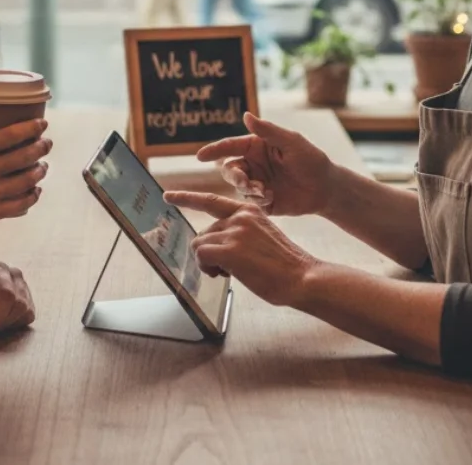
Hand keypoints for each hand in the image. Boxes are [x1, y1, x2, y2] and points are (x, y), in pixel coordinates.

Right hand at [0, 120, 51, 237]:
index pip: (9, 135)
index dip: (30, 128)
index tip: (42, 125)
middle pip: (24, 156)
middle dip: (41, 147)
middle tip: (47, 144)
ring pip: (27, 180)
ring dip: (40, 171)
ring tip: (43, 166)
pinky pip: (21, 205)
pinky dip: (32, 197)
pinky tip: (35, 191)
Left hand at [0, 261, 35, 337]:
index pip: (6, 294)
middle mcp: (14, 275)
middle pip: (19, 304)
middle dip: (1, 323)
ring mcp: (23, 285)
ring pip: (26, 311)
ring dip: (8, 325)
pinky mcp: (27, 297)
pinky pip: (28, 315)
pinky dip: (15, 324)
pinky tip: (0, 322)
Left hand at [163, 191, 317, 307]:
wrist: (303, 277)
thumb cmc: (284, 265)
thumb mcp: (262, 238)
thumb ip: (240, 234)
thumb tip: (216, 246)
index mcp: (249, 211)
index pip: (211, 201)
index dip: (187, 198)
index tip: (168, 195)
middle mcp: (239, 216)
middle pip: (203, 233)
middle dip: (209, 253)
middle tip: (226, 269)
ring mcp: (234, 231)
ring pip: (200, 245)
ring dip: (209, 263)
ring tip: (231, 272)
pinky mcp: (229, 249)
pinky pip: (201, 256)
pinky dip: (207, 269)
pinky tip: (226, 275)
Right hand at [194, 112, 332, 216]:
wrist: (326, 188)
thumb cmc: (311, 160)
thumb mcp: (291, 142)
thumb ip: (268, 131)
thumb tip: (246, 115)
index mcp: (256, 146)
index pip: (230, 146)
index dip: (214, 150)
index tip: (200, 156)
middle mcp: (253, 164)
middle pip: (229, 169)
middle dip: (233, 176)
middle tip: (245, 181)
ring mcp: (257, 183)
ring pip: (238, 187)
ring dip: (247, 189)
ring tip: (264, 191)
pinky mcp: (262, 201)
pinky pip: (249, 203)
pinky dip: (256, 201)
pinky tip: (271, 197)